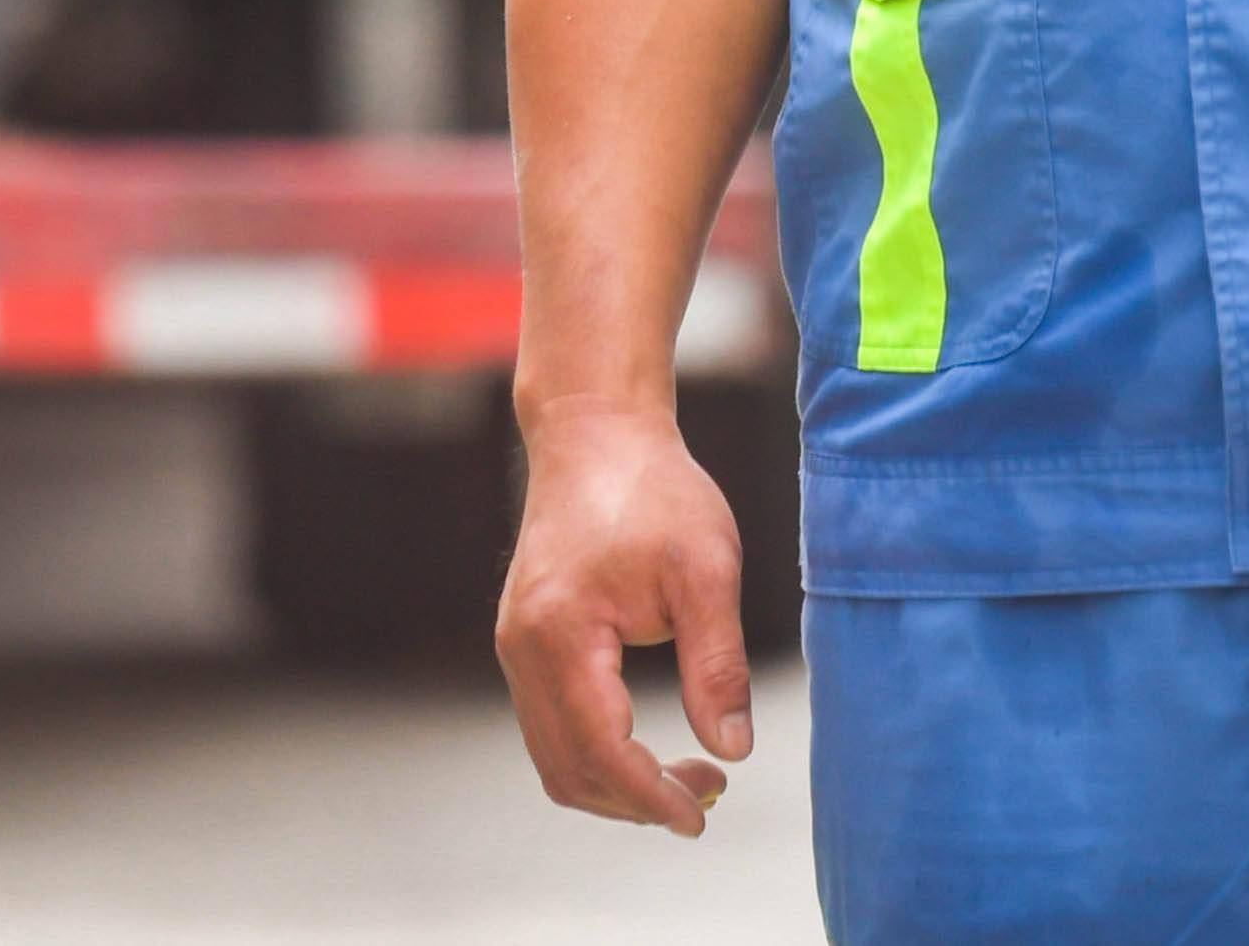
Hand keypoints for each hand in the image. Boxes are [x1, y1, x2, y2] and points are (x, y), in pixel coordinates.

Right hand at [495, 398, 756, 835]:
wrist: (594, 431)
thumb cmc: (654, 490)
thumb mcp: (706, 570)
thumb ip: (717, 665)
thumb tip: (732, 750)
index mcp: (562, 633)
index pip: (602, 751)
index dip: (652, 796)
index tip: (702, 816)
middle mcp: (523, 647)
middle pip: (569, 770)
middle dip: (637, 801)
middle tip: (710, 794)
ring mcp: (516, 645)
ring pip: (554, 757)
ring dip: (617, 785)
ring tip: (689, 776)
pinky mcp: (525, 640)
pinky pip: (550, 727)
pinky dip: (597, 755)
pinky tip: (648, 745)